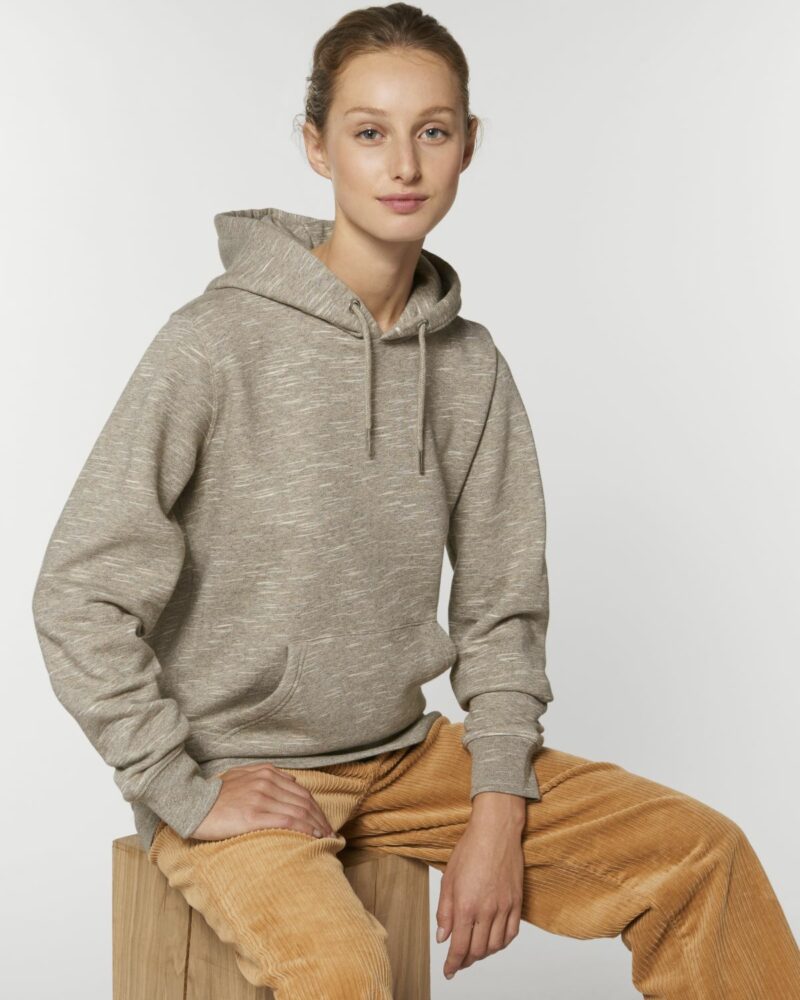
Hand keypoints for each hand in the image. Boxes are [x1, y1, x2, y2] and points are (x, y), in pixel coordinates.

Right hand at [190, 762, 334, 840]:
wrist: (191, 803)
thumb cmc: (215, 794)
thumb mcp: (242, 775)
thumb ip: (265, 775)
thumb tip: (292, 780)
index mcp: (266, 773)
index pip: (301, 792)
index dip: (316, 809)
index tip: (325, 823)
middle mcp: (267, 782)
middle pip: (305, 802)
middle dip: (321, 820)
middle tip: (332, 835)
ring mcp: (261, 798)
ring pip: (300, 811)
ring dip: (317, 826)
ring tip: (327, 839)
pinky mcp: (253, 815)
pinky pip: (287, 821)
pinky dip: (304, 829)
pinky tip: (313, 837)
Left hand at [436, 803, 524, 979]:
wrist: (496, 830)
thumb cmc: (471, 848)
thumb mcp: (448, 878)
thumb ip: (444, 911)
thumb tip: (442, 936)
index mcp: (465, 905)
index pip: (459, 947)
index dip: (453, 964)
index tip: (449, 971)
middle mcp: (486, 910)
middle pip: (477, 951)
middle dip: (466, 960)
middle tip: (459, 960)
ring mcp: (504, 907)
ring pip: (495, 946)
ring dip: (483, 953)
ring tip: (474, 949)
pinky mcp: (516, 902)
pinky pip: (511, 933)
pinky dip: (501, 943)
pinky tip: (493, 939)